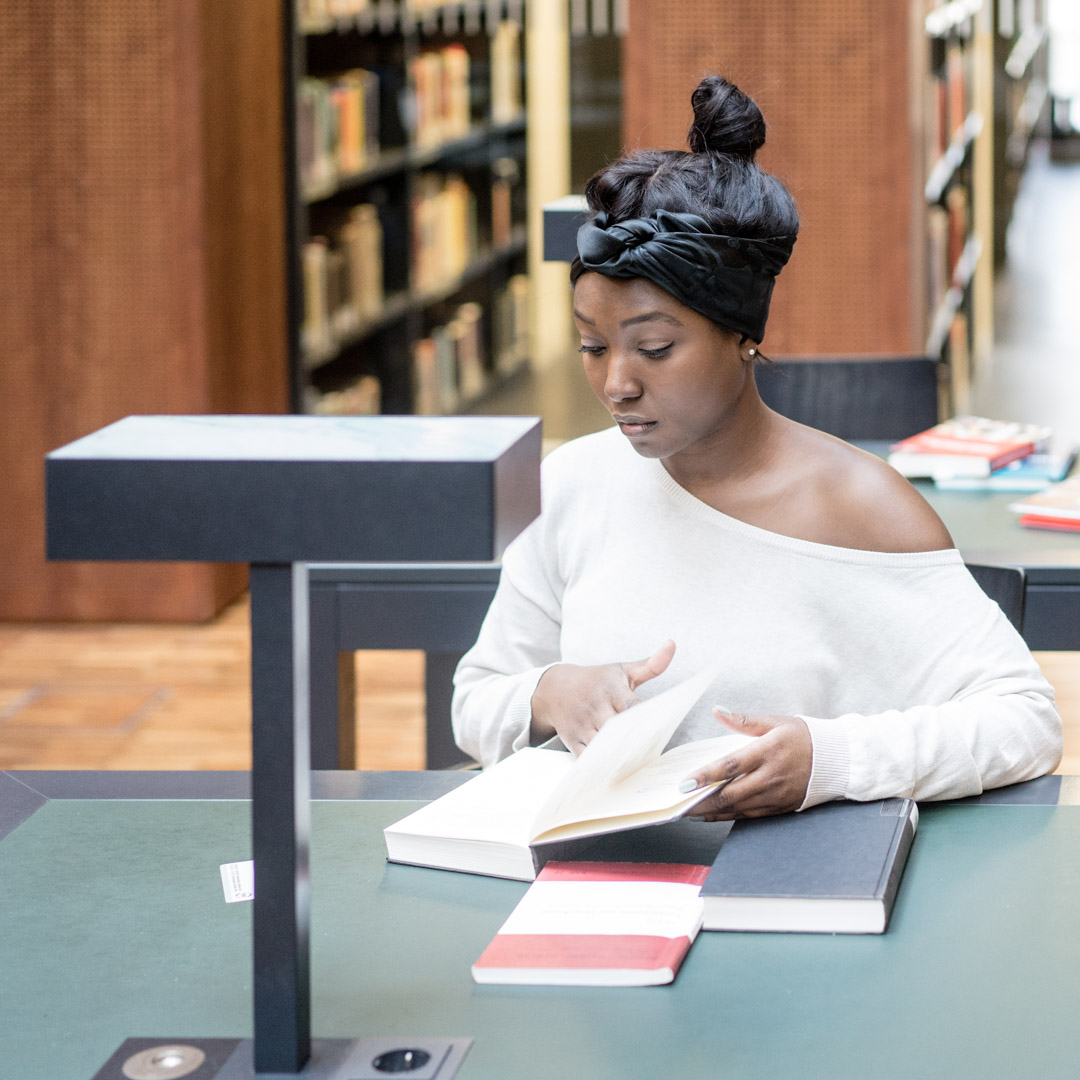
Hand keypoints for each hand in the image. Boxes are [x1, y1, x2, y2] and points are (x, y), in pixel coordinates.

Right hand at [531, 640, 675, 753]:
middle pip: (619, 730)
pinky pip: (589, 758)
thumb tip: (672, 645)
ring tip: (639, 763)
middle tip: (654, 751)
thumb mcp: (620, 670)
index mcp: (611, 690)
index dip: (646, 718)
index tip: (661, 726)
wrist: (553, 689)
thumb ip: (650, 665)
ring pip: (604, 747)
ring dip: (621, 756)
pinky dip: (602, 766)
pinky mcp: (574, 741)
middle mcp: (596, 708)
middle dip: (635, 740)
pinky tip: (618, 771)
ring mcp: (584, 726)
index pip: (632, 706)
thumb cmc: (595, 681)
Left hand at [683, 709, 811, 819]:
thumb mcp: (775, 722)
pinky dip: (727, 816)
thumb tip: (718, 711)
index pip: (730, 766)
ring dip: (711, 811)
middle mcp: (771, 777)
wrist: (837, 759)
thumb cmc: (803, 736)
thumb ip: (743, 720)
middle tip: (678, 803)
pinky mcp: (780, 807)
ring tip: (687, 810)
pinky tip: (711, 814)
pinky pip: (749, 815)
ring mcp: (776, 795)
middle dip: (701, 800)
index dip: (706, 776)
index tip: (685, 781)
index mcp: (767, 752)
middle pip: (730, 793)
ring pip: (738, 807)